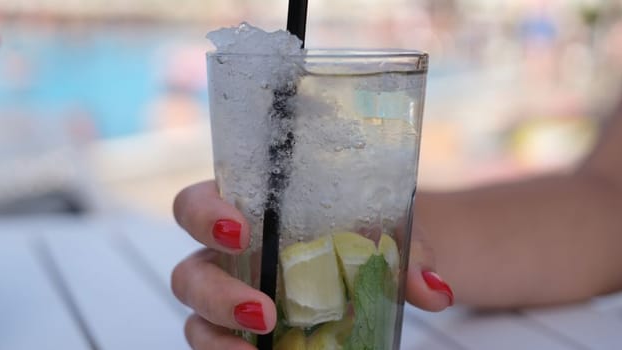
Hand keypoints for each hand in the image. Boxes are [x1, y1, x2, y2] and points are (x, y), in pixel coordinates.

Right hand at [171, 180, 454, 349]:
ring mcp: (228, 301)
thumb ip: (409, 253)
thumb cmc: (366, 228)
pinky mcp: (241, 336)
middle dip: (218, 296)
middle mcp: (223, 257)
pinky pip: (221, 349)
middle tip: (265, 313)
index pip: (195, 205)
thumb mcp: (390, 229)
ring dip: (219, 341)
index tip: (240, 232)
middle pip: (188, 274)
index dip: (204, 216)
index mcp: (244, 210)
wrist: (379, 259)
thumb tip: (433, 290)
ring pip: (196, 321)